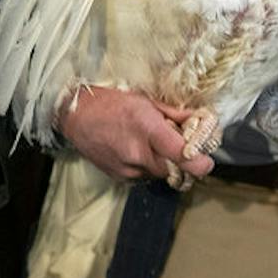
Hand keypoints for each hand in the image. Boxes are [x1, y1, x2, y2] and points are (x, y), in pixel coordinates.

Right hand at [59, 86, 213, 182]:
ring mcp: (128, 168)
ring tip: (147, 144)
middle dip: (181, 161)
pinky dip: (144, 166)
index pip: (186, 158)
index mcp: (148, 129)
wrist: (73, 115)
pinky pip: (144, 176)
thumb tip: (202, 121)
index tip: (204, 158)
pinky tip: (131, 150)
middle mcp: (139, 153)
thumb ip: (175, 115)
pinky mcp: (120, 177)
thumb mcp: (144, 100)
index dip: (202, 162)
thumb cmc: (109, 102)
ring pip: (160, 174)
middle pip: (177, 170)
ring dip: (161, 163)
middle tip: (174, 145)